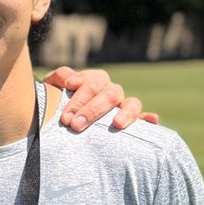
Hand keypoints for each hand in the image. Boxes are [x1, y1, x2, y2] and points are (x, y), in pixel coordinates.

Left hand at [43, 66, 160, 132]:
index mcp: (95, 81)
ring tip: (117, 124)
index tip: (66, 116)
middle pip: (109, 94)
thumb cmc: (56, 103)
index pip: (92, 84)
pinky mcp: (132, 121)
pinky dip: (149, 119)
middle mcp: (111, 91)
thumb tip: (71, 81)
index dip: (80, 98)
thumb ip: (58, 78)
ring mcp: (123, 106)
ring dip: (126, 112)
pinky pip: (144, 119)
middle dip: (92, 110)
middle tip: (75, 125)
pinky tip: (151, 121)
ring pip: (132, 103)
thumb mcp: (52, 89)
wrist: (61, 121)